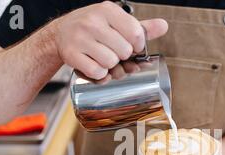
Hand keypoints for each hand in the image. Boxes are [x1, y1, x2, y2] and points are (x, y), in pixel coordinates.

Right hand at [53, 1, 167, 79]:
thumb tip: (164, 26)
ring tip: (103, 58)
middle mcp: (92, 21)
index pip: (135, 33)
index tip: (131, 46)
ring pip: (110, 62)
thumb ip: (140, 27)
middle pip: (124, 51)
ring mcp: (80, 38)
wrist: (61, 33)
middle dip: (122, 56)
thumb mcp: (116, 22)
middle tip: (113, 52)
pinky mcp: (71, 54)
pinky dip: (99, 74)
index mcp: (107, 10)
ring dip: (110, 66)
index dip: (137, 45)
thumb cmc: (94, 28)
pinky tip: (94, 65)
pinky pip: (97, 72)